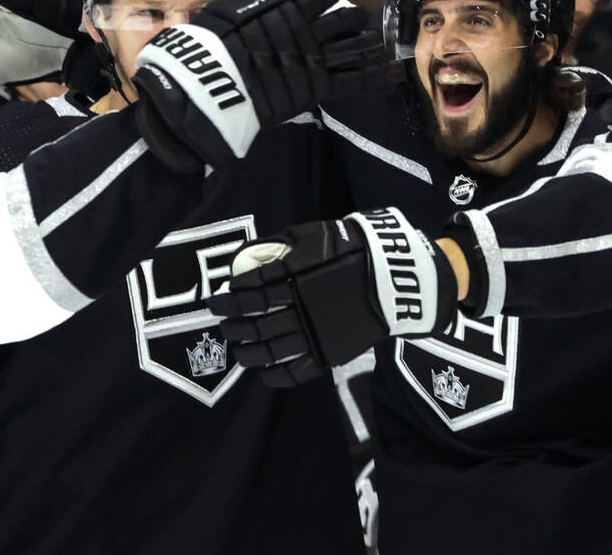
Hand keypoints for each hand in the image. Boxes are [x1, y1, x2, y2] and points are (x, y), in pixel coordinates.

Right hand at [132, 0, 387, 170]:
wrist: (213, 82)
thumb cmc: (212, 44)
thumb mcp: (226, 11)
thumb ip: (251, 2)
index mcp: (286, 5)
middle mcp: (307, 28)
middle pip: (345, 17)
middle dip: (355, 17)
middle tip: (359, 20)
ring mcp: (316, 56)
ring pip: (356, 45)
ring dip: (368, 43)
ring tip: (374, 44)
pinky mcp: (319, 85)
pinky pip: (353, 80)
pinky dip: (370, 76)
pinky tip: (382, 72)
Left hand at [207, 207, 457, 386]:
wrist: (392, 277)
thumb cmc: (350, 249)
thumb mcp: (313, 235)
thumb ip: (279, 244)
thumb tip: (247, 253)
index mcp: (296, 279)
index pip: (251, 291)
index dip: (230, 297)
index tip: (218, 298)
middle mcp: (301, 308)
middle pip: (255, 322)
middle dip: (232, 323)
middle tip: (221, 322)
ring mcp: (315, 333)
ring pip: (270, 350)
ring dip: (247, 351)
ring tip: (237, 348)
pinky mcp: (328, 352)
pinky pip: (296, 372)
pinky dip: (275, 376)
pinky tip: (263, 372)